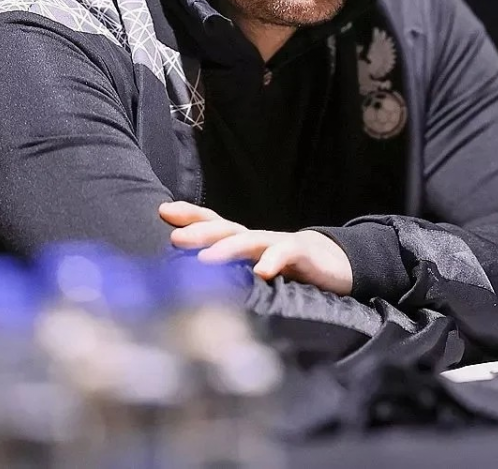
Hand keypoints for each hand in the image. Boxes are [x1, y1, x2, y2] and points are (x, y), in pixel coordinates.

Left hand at [159, 201, 353, 295]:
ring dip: (228, 248)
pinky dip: (273, 261)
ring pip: (250, 241)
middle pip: (225, 229)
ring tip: (208, 258)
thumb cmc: (286, 268)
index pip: (213, 223)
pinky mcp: (301, 254)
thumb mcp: (252, 269)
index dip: (190, 216)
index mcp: (242, 241)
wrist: (334, 264)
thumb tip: (186, 284)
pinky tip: (262, 271)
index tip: (163, 211)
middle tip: (176, 239)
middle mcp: (256, 238)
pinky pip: (285, 255)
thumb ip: (227, 273)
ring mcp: (278, 243)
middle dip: (200, 232)